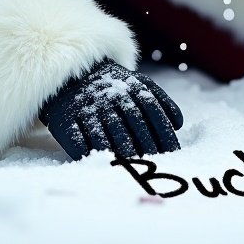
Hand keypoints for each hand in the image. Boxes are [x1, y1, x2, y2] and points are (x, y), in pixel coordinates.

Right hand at [39, 58, 183, 159]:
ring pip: (107, 134)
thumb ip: (159, 100)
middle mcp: (109, 94)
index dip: (163, 132)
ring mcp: (87, 106)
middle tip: (156, 167)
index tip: (173, 153)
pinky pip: (78, 139)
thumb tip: (178, 124)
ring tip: (134, 170)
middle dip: (146, 147)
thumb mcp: (136, 83)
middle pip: (131, 124)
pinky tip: (101, 165)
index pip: (152, 109)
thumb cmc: (112, 86)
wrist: (71, 74)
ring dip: (122, 154)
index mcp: (129, 85)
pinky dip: (90, 152)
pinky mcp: (65, 118)